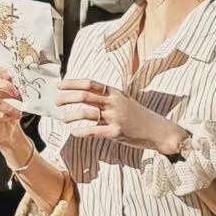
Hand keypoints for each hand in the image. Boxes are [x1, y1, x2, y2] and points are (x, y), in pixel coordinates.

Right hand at [0, 64, 27, 161]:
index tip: (10, 75)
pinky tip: (8, 117)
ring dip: (9, 107)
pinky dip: (2, 115)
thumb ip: (12, 85)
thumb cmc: (9, 110)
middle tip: (17, 93)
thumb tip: (18, 77)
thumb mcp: (12, 96)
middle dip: (5, 86)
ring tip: (17, 112)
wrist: (8, 130)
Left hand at [55, 78, 185, 154]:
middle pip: (85, 95)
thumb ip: (106, 99)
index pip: (90, 83)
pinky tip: (74, 132)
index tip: (60, 85)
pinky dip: (81, 132)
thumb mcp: (123, 102)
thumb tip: (84, 98)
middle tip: (56, 101)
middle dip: (67, 97)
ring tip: (64, 119)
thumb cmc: (138, 117)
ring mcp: (116, 117)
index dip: (73, 83)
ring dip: (71, 115)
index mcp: (115, 93)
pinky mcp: (117, 132)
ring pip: (87, 113)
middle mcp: (114, 102)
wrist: (158, 130)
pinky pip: (93, 131)